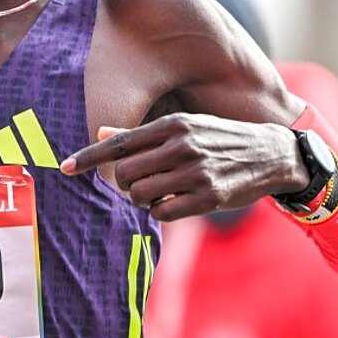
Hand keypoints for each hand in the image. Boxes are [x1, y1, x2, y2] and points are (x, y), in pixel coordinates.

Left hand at [60, 115, 305, 220]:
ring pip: (139, 195)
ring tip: (162, 191)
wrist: (272, 155)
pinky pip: (161, 212)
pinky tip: (176, 201)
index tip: (65, 168)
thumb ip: (143, 133)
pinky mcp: (207, 198)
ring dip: (143, 199)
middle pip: (124, 174)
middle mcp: (182, 146)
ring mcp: (195, 173)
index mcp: (173, 125)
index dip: (88, 158)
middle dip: (126, 184)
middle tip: (144, 182)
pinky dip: (161, 211)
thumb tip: (101, 134)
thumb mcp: (185, 127)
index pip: (119, 143)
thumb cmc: (221, 140)